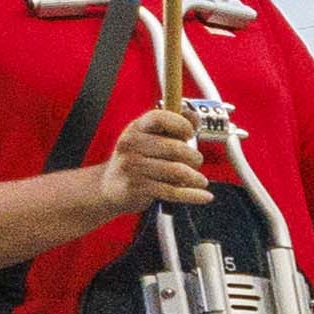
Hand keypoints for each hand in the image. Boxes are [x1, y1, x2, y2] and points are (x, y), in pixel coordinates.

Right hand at [96, 104, 226, 217]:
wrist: (109, 187)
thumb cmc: (136, 160)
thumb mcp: (150, 138)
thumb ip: (173, 126)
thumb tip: (194, 117)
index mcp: (136, 128)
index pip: (160, 117)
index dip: (181, 124)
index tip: (190, 133)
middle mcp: (131, 145)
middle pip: (174, 148)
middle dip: (194, 157)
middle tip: (196, 161)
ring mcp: (132, 167)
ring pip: (176, 171)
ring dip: (195, 177)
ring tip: (199, 179)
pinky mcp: (137, 187)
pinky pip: (172, 191)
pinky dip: (192, 195)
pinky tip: (204, 196)